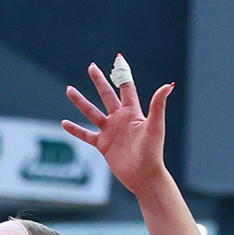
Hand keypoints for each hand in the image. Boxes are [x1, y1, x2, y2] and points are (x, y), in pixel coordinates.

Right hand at [63, 58, 173, 193]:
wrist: (144, 176)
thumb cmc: (153, 152)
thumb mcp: (155, 126)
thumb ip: (158, 105)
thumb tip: (169, 85)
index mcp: (133, 112)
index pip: (126, 87)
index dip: (122, 73)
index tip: (118, 58)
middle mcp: (120, 119)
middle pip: (107, 95)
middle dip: (99, 81)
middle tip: (91, 67)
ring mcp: (110, 132)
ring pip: (92, 112)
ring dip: (81, 102)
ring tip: (69, 90)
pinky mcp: (103, 145)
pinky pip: (86, 135)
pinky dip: (76, 129)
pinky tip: (64, 123)